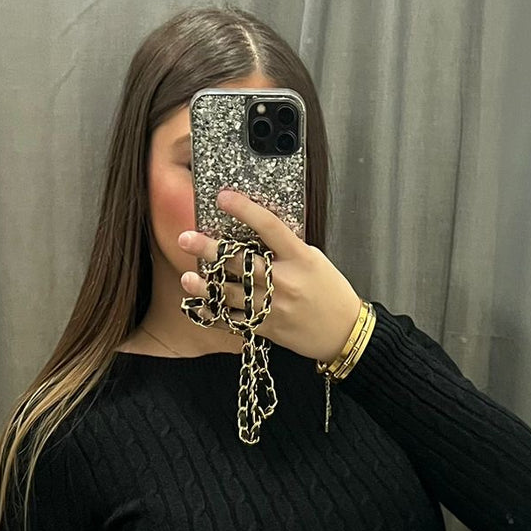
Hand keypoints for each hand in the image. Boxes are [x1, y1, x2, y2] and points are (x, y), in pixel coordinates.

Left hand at [177, 188, 363, 363]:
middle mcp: (286, 282)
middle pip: (241, 262)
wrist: (344, 333)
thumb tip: (256, 233)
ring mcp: (275, 307)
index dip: (245, 210)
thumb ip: (287, 249)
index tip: (223, 198)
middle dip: (210, 250)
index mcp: (300, 258)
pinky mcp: (268, 328)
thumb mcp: (315, 260)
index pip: (270, 227)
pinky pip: (235, 322)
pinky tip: (201, 306)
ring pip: (232, 295)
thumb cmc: (331, 292)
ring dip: (206, 286)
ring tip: (187, 278)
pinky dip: (215, 316)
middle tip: (186, 238)